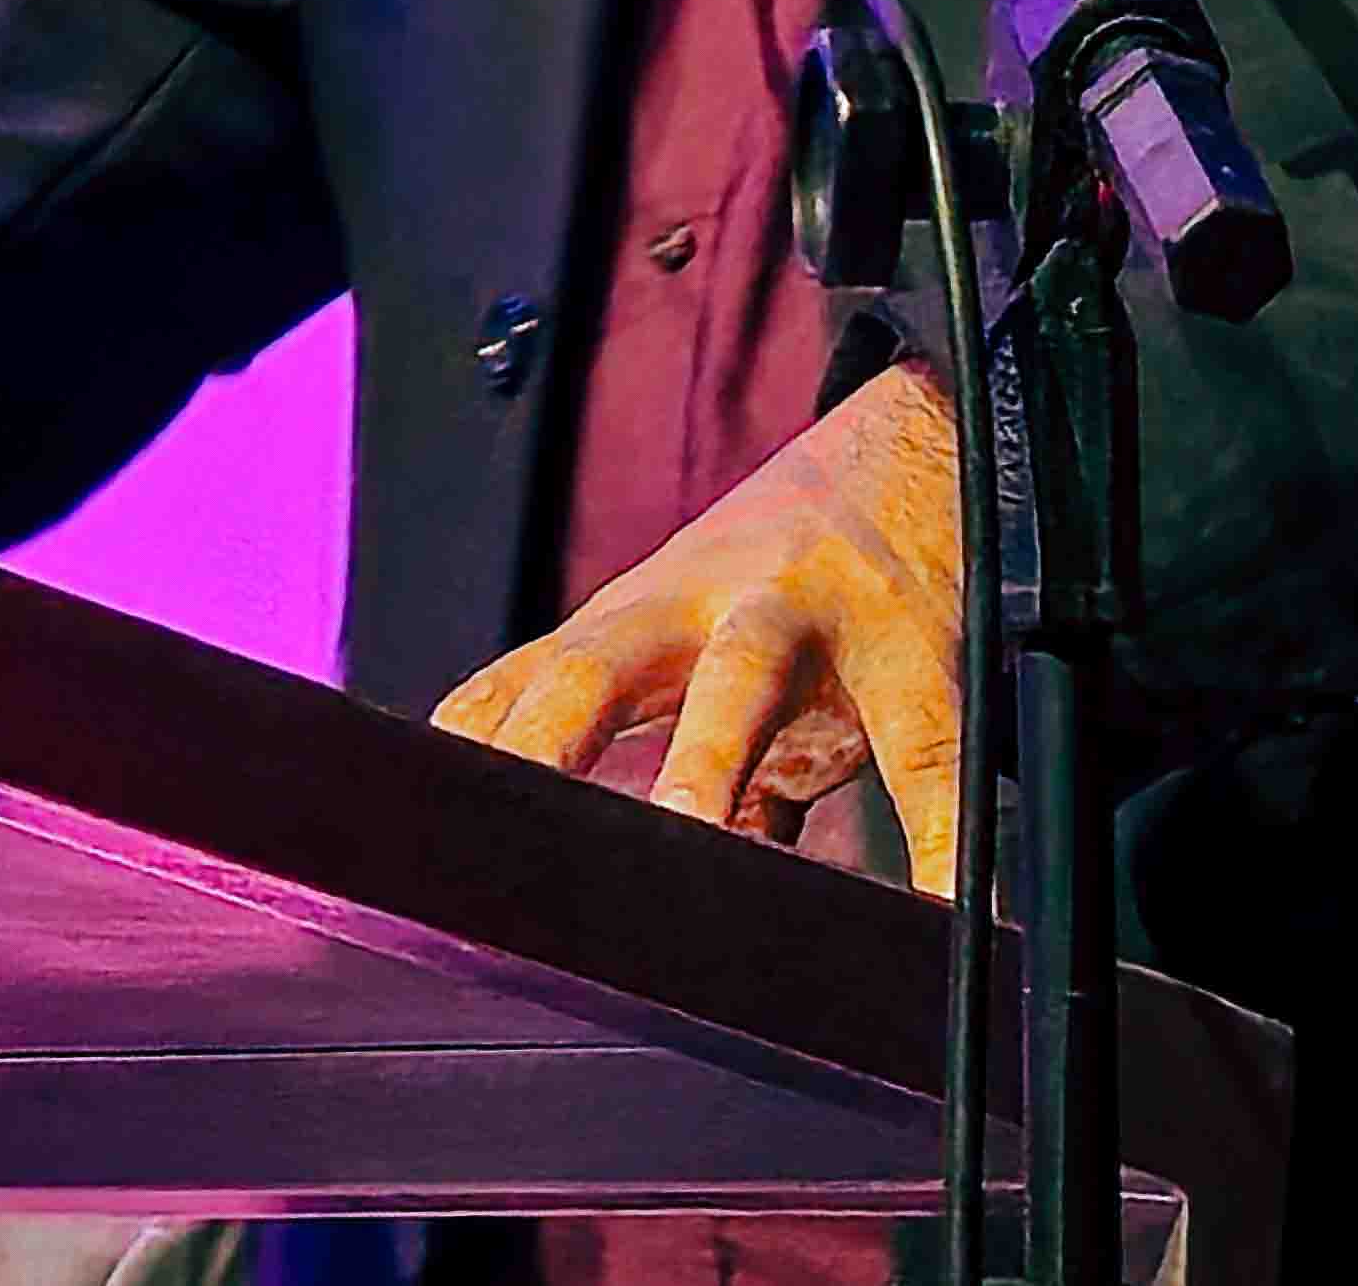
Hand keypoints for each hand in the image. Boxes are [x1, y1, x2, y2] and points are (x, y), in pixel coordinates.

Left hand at [431, 363, 966, 878]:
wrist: (912, 453)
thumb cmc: (771, 586)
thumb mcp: (673, 649)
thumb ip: (596, 735)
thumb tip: (518, 858)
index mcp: (628, 626)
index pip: (516, 693)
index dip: (461, 762)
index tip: (411, 847)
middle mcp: (696, 614)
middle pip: (594, 668)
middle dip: (544, 741)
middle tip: (505, 837)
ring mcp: (800, 617)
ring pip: (741, 680)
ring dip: (709, 758)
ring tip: (695, 841)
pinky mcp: (910, 647)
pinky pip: (926, 752)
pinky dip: (939, 836)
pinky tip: (945, 905)